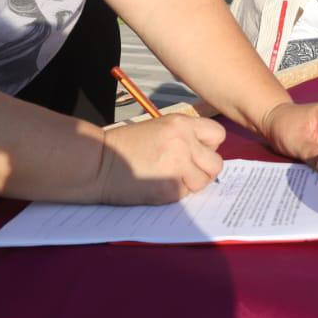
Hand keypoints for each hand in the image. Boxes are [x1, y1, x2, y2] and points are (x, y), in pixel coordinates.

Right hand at [97, 114, 225, 203]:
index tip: (198, 152)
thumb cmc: (125, 146)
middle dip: (204, 170)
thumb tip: (204, 153)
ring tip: (171, 179)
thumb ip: (184, 137)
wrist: (99, 163)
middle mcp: (184, 142)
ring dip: (191, 183)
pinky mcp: (171, 187)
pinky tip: (159, 185)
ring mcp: (179, 165)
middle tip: (186, 171)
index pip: (218, 134)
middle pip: (216, 162)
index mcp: (181, 124)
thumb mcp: (159, 128)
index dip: (209, 146)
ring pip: (204, 181)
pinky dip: (176, 193)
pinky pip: (186, 194)